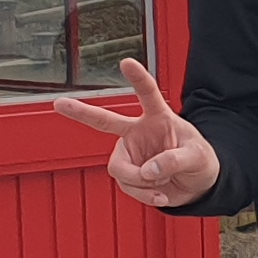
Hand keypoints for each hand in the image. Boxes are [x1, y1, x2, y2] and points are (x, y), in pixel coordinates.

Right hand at [52, 60, 220, 207]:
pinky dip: (145, 195)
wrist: (196, 186)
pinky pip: (127, 186)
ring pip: (119, 168)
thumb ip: (175, 160)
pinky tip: (160, 194)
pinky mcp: (128, 174)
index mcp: (158, 117)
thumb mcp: (197, 158)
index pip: (147, 94)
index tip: (126, 62)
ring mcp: (130, 153)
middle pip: (104, 120)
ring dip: (140, 183)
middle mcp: (138, 132)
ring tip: (162, 187)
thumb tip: (147, 171)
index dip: (138, 78)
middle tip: (58, 103)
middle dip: (80, 112)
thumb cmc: (199, 161)